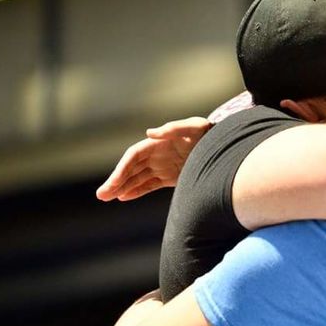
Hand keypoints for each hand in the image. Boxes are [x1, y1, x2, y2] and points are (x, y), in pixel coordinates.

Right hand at [96, 117, 211, 200]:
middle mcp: (157, 154)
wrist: (224, 145)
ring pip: (137, 178)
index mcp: (158, 143)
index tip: (114, 183)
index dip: (122, 169)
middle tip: (101, 196)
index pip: (133, 156)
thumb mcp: (195, 126)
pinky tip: (124, 198)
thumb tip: (148, 134)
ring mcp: (162, 166)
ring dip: (122, 188)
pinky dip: (137, 191)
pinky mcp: (170, 177)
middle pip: (131, 169)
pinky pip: (150, 185)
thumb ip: (173, 129)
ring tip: (107, 198)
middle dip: (116, 182)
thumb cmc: (209, 133)